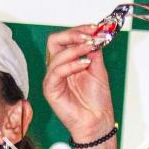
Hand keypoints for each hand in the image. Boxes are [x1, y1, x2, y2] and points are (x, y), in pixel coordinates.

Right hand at [43, 25, 115, 142]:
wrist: (97, 121)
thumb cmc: (96, 100)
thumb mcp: (98, 69)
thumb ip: (94, 52)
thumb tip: (95, 34)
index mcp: (67, 62)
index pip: (65, 39)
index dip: (79, 30)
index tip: (95, 28)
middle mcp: (57, 68)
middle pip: (54, 41)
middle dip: (73, 34)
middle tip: (89, 35)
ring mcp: (52, 79)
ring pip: (56, 55)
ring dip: (75, 48)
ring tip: (91, 49)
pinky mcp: (50, 90)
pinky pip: (56, 72)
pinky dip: (71, 65)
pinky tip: (85, 64)